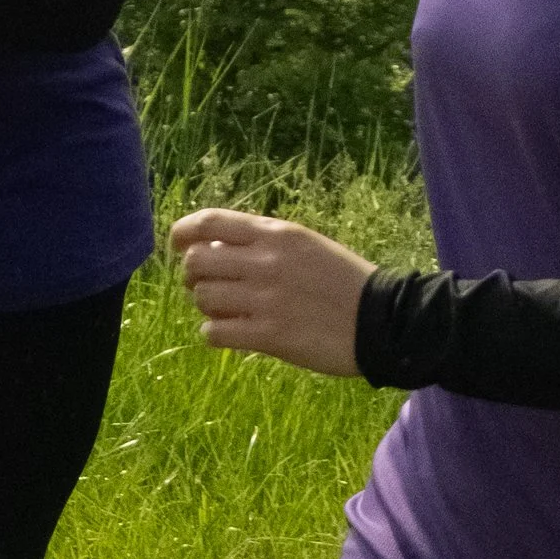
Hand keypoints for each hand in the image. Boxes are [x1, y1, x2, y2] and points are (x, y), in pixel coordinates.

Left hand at [171, 207, 372, 377]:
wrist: (382, 320)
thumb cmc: (343, 280)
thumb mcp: (305, 244)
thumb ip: (261, 242)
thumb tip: (213, 247)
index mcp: (274, 234)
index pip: (208, 222)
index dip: (182, 233)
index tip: (177, 246)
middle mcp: (265, 262)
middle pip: (195, 262)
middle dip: (192, 276)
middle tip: (206, 286)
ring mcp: (265, 300)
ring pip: (202, 298)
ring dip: (206, 306)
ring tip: (225, 312)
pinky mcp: (269, 336)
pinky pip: (215, 333)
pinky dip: (214, 334)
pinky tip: (230, 334)